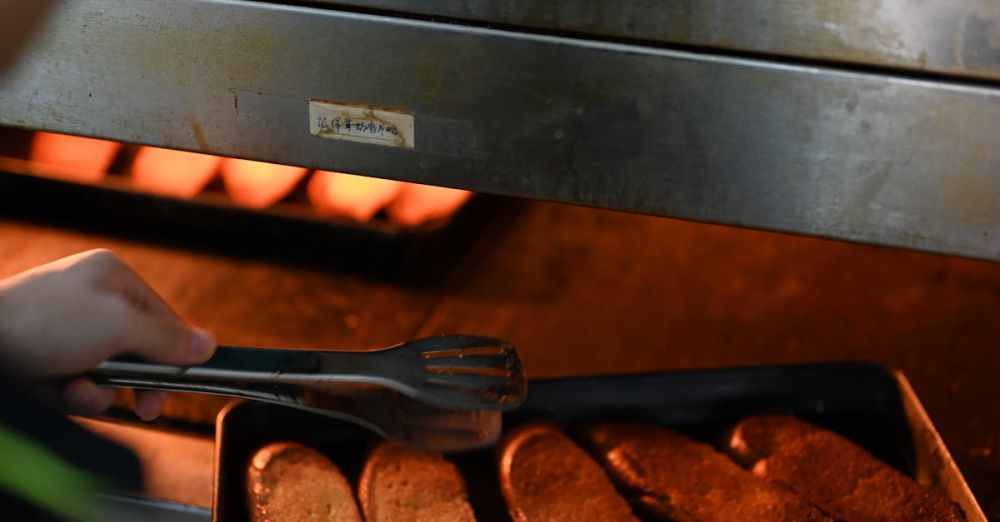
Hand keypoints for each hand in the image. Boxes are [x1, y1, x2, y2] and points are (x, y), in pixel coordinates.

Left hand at [0, 249, 215, 419]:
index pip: (165, 319)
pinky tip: (53, 390)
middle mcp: (90, 300)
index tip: (183, 383)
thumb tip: (209, 345)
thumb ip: (168, 338)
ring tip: (72, 389)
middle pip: (137, 350)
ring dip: (96, 391)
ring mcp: (64, 330)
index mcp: (112, 278)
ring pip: (106, 373)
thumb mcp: (119, 327)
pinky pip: (76, 383)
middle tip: (146, 409)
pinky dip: (68, 394)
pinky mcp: (43, 358)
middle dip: (133, 380)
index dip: (176, 353)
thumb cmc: (43, 324)